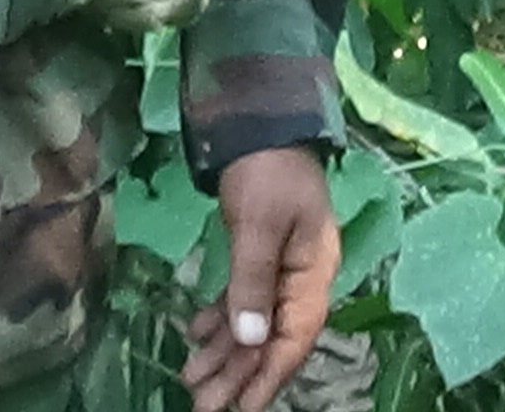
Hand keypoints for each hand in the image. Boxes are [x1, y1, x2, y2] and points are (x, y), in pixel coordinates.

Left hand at [180, 145, 339, 411]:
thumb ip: (252, 283)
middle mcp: (301, 278)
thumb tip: (248, 340)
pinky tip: (195, 334)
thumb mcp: (260, 225)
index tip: (242, 410)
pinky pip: (242, 299)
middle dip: (237, 374)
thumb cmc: (267, 170)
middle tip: (202, 406)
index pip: (293, 339)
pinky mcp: (260, 255)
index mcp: (313, 273)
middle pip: (269, 338)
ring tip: (190, 380)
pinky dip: (220, 318)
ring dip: (224, 351)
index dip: (267, 377)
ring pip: (253, 323)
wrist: (261, 122)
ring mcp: (282, 267)